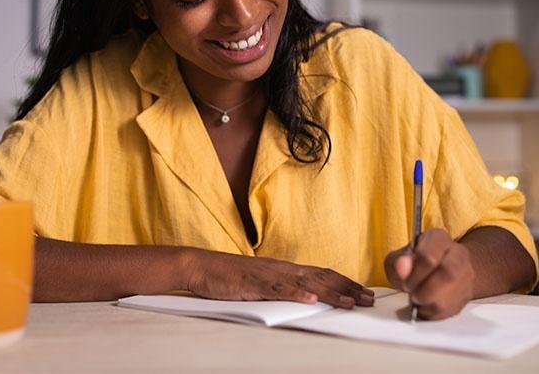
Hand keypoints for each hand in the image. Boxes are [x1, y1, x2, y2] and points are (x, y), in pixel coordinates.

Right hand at [186, 248, 374, 307]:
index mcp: (284, 269)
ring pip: (305, 282)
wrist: (202, 266)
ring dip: (329, 292)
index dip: (344, 282)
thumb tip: (305, 297)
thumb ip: (282, 288)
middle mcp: (281, 268)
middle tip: (367, 299)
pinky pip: (277, 288)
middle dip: (347, 288)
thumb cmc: (230, 277)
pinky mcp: (253, 282)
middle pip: (320, 276)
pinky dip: (295, 292)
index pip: (321, 273)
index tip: (362, 292)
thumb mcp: (262, 283)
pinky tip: (310, 298)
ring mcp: (268, 275)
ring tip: (349, 302)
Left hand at [384, 228, 474, 319]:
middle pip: (448, 274)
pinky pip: (454, 309)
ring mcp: (466, 275)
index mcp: (438, 238)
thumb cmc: (413, 263)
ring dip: (430, 303)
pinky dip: (436, 313)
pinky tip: (426, 308)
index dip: (414, 274)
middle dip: (425, 290)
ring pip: (453, 295)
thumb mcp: (398, 257)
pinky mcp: (467, 294)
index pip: (429, 256)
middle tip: (413, 295)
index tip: (405, 282)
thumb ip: (396, 261)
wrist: (435, 269)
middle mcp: (457, 254)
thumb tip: (403, 267)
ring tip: (419, 301)